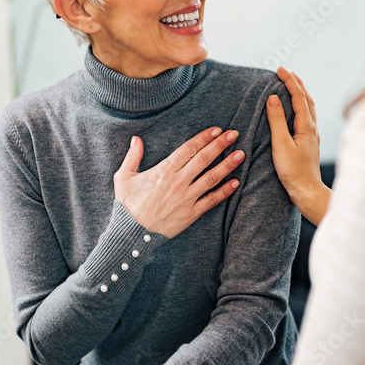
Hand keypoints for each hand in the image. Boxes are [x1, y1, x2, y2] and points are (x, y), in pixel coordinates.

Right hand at [114, 126, 244, 237]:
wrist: (132, 234)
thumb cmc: (127, 205)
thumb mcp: (123, 178)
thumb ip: (132, 157)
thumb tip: (136, 139)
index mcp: (163, 171)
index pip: (188, 149)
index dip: (203, 138)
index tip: (217, 129)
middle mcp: (177, 182)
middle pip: (203, 159)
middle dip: (220, 145)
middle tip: (234, 134)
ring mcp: (186, 198)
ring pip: (211, 178)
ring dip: (227, 165)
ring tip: (241, 154)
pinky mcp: (191, 214)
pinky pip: (211, 200)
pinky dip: (224, 191)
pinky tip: (236, 182)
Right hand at [266, 68, 330, 225]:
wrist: (308, 192)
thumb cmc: (293, 172)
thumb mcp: (281, 144)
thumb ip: (276, 120)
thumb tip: (273, 98)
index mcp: (306, 126)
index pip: (298, 96)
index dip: (289, 81)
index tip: (279, 69)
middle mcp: (312, 128)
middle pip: (307, 99)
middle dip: (297, 84)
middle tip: (286, 72)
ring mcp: (312, 136)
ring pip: (308, 108)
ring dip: (300, 94)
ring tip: (292, 86)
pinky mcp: (309, 143)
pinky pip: (306, 117)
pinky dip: (301, 106)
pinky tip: (296, 112)